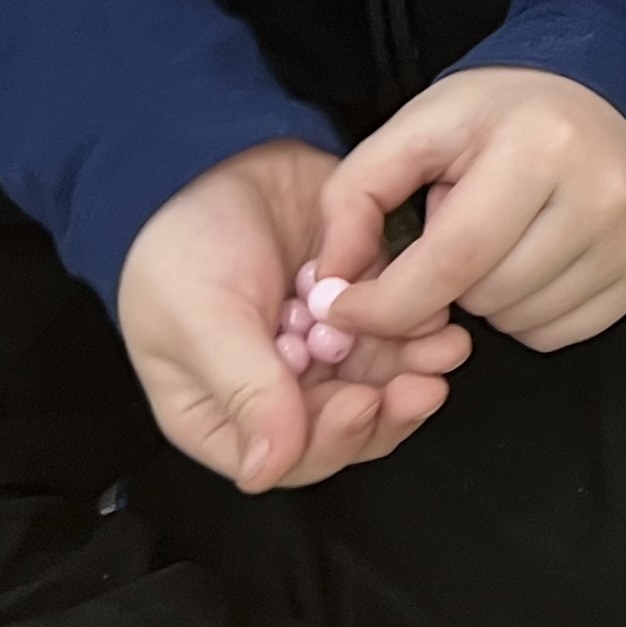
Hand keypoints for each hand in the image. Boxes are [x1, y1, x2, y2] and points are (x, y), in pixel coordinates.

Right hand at [116, 139, 469, 492]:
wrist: (214, 156)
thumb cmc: (181, 245)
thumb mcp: (203, 320)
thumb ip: (245, 390)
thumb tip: (268, 470)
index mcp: (220, 414)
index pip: (288, 458)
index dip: (332, 441)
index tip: (363, 403)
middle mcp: (276, 392)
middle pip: (344, 426)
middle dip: (387, 408)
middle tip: (423, 384)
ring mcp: (321, 351)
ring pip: (379, 382)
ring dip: (413, 370)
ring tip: (444, 346)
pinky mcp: (356, 307)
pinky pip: (396, 332)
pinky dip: (418, 329)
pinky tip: (438, 316)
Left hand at [314, 67, 625, 356]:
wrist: (613, 95)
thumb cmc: (506, 111)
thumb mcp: (420, 128)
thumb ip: (354, 198)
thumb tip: (328, 289)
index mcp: (537, 149)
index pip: (450, 261)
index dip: (385, 302)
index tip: (344, 308)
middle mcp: (599, 197)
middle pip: (483, 297)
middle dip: (444, 285)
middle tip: (455, 231)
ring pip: (519, 323)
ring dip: (487, 299)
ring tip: (499, 239)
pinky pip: (560, 334)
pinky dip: (529, 313)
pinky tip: (533, 261)